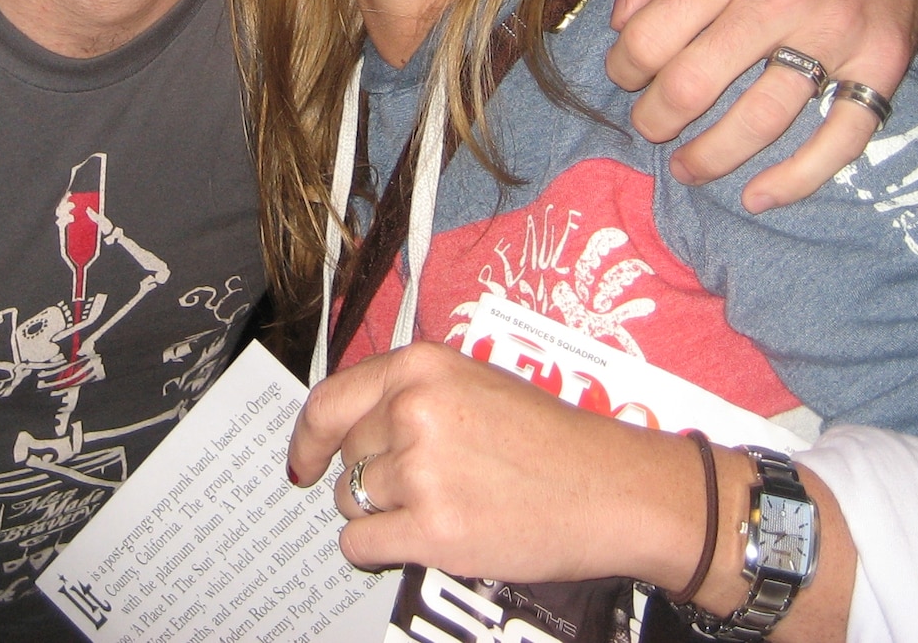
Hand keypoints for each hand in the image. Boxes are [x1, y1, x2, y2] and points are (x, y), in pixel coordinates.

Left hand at [285, 340, 710, 587]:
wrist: (613, 488)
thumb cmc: (551, 439)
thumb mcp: (475, 384)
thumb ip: (409, 397)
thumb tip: (344, 433)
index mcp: (420, 367)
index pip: (329, 401)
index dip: (309, 437)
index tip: (303, 460)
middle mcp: (413, 411)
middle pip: (346, 458)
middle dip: (370, 480)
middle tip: (423, 489)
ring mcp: (420, 471)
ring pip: (353, 502)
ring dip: (385, 514)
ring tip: (445, 506)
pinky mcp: (432, 530)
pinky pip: (362, 544)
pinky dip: (381, 550)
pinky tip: (426, 539)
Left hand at [607, 0, 917, 210]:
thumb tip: (622, 16)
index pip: (652, 38)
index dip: (624, 67)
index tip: (625, 73)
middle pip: (694, 86)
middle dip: (656, 119)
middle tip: (649, 126)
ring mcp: (835, 36)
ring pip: (760, 121)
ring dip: (711, 157)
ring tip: (687, 167)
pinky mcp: (881, 65)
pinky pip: (841, 138)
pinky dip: (798, 179)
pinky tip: (759, 195)